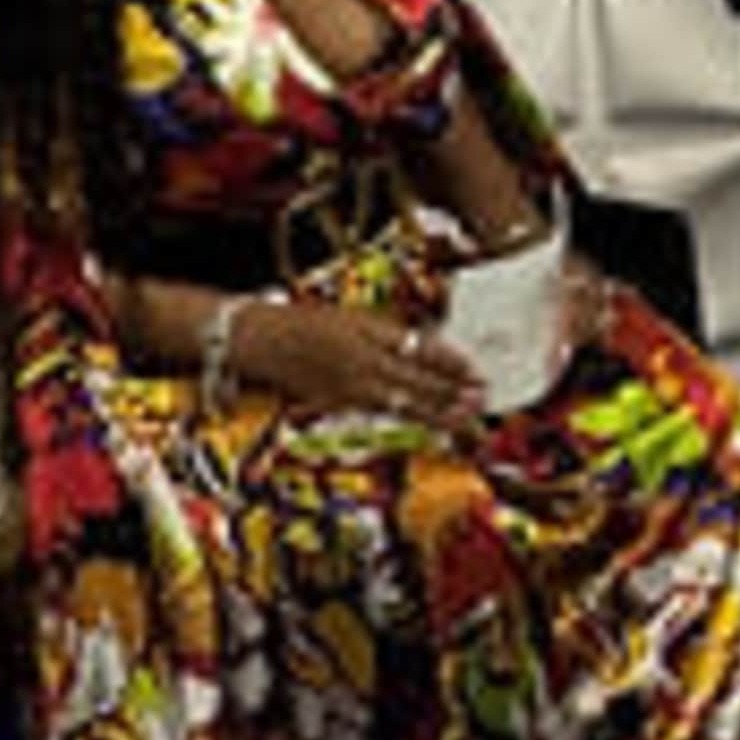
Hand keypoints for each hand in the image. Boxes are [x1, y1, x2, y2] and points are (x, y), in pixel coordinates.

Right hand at [236, 292, 488, 422]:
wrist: (259, 340)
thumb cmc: (304, 322)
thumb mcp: (352, 317)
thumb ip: (388, 334)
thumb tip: (425, 348)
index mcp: (367, 335)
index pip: (419, 351)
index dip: (451, 364)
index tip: (476, 372)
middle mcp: (362, 365)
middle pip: (416, 382)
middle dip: (451, 393)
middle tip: (480, 400)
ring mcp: (349, 389)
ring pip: (401, 403)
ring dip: (435, 411)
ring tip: (463, 418)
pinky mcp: (337, 405)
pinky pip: (380, 412)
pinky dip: (406, 417)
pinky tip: (424, 422)